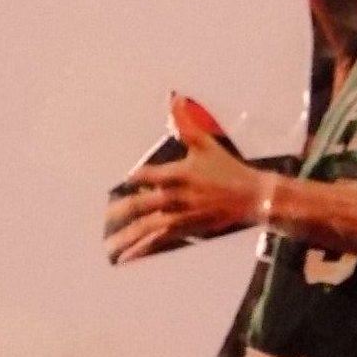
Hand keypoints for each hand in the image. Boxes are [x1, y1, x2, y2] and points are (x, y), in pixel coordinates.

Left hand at [104, 101, 267, 263]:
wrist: (251, 197)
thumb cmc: (228, 169)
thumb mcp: (206, 144)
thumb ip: (185, 122)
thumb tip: (173, 97)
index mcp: (176, 175)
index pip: (145, 175)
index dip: (134, 178)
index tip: (125, 181)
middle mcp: (174, 198)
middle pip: (139, 205)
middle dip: (119, 211)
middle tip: (104, 216)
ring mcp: (179, 217)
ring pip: (145, 228)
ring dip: (125, 237)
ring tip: (108, 246)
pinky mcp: (185, 231)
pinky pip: (158, 242)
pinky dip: (141, 250)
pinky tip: (126, 258)